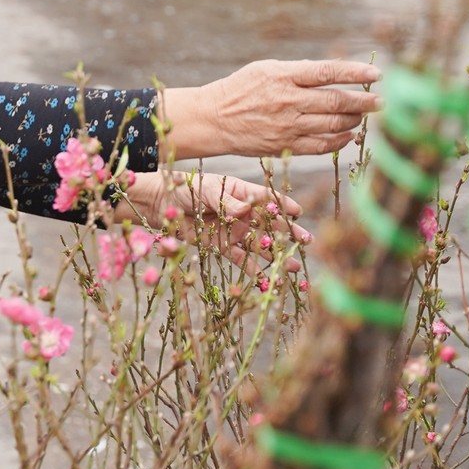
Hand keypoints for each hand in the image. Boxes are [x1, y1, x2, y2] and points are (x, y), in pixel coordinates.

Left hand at [117, 172, 308, 270]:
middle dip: (288, 233)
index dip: (282, 205)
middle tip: (306, 241)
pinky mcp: (222, 245)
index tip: (298, 212)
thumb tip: (244, 209)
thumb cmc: (185, 188)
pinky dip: (253, 270)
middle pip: (269, 223)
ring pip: (259, 244)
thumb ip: (226, 201)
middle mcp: (241, 212)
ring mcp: (233, 229)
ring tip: (293, 266)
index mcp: (241, 193)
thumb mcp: (206, 190)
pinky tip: (268, 280)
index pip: (266, 198)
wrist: (162, 204)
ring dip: (276, 255)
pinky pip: (240, 258)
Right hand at [164, 59, 380, 158]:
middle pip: (336, 101)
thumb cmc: (241, 89)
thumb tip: (332, 71)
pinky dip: (340, 140)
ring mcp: (287, 125)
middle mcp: (288, 101)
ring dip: (354, 119)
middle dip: (364, 101)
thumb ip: (298, 71)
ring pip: (333, 123)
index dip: (355, 72)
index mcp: (283, 76)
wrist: (213, 119)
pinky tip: (349, 135)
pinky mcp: (285, 146)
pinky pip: (321, 146)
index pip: (327, 71)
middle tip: (380, 101)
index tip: (377, 73)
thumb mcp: (265, 69)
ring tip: (364, 115)